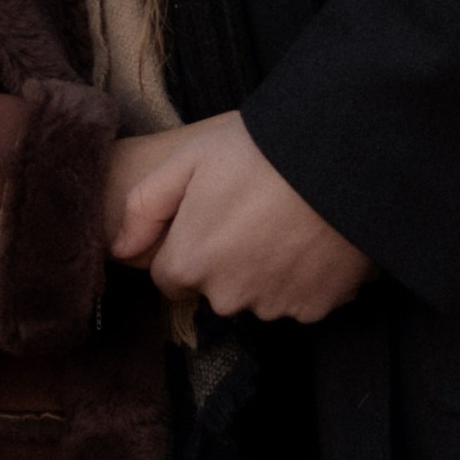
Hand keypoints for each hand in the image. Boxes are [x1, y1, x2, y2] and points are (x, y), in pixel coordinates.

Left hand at [105, 112, 371, 324]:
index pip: (172, 276)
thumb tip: (119, 250)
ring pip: (258, 295)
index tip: (213, 216)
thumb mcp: (189, 160)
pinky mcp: (316, 308)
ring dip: (266, 270)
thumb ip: (145, 207)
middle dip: (227, 260)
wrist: (339, 157)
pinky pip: (300, 298)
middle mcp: (227, 297)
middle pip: (215, 288)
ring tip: (286, 221)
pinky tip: (313, 239)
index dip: (189, 245)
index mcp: (190, 263)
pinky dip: (304, 277)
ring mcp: (274, 306)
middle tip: (253, 212)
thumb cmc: (259, 151)